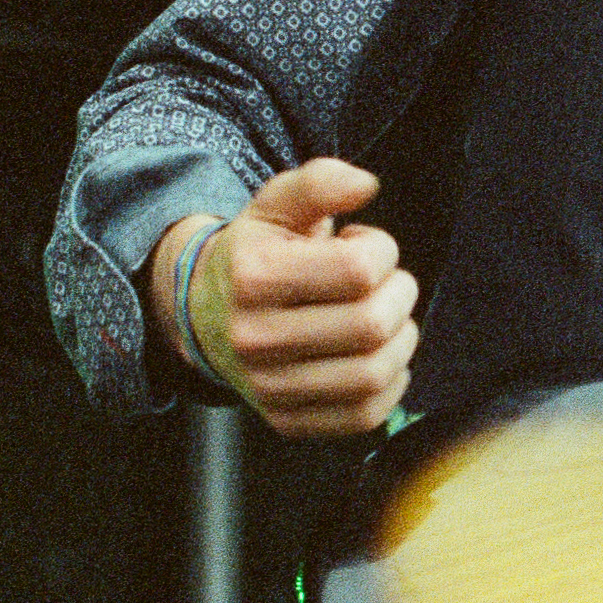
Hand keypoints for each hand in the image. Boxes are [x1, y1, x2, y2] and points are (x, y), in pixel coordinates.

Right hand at [150, 159, 417, 438]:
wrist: (202, 314)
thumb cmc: (256, 254)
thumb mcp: (277, 206)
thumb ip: (320, 182)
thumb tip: (365, 184)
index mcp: (254, 277)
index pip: (359, 269)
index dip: (381, 250)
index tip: (363, 245)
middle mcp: (255, 338)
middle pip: (372, 324)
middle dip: (398, 294)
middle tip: (382, 284)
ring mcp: (269, 387)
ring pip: (375, 373)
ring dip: (400, 339)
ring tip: (380, 318)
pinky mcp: (286, 420)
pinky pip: (365, 415)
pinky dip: (389, 384)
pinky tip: (373, 355)